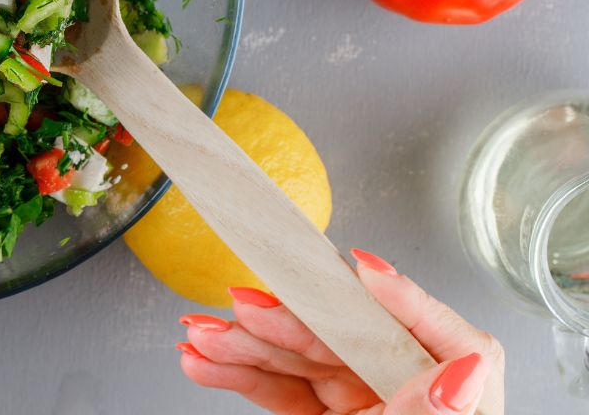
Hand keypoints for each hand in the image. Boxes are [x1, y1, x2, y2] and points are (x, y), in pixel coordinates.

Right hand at [178, 248, 504, 414]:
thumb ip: (432, 414)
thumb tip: (469, 366)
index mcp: (453, 408)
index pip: (448, 340)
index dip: (405, 298)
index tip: (357, 269)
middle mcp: (410, 402)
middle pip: (353, 342)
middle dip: (285, 322)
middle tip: (241, 306)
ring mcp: (365, 411)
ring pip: (303, 363)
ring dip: (243, 346)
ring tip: (199, 335)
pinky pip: (280, 392)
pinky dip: (239, 375)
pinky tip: (206, 361)